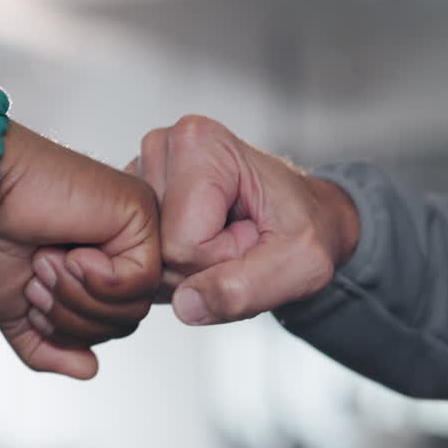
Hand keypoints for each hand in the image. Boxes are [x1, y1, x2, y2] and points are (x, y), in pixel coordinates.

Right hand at [0, 122, 160, 379]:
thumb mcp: (17, 311)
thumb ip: (48, 348)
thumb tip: (90, 370)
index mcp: (101, 267)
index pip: (111, 326)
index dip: (67, 327)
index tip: (34, 291)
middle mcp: (123, 247)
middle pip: (125, 322)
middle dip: (71, 314)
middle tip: (40, 274)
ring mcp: (136, 230)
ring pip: (133, 306)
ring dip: (77, 295)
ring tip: (49, 259)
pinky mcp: (140, 215)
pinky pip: (138, 280)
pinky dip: (96, 277)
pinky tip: (72, 250)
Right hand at [134, 115, 358, 323]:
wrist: (309, 218)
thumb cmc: (309, 228)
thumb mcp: (300, 264)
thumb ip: (245, 288)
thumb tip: (185, 304)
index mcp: (199, 143)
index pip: (182, 245)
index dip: (220, 258)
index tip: (251, 236)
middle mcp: (162, 146)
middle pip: (158, 250)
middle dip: (201, 265)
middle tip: (239, 240)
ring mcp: (144, 172)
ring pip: (148, 256)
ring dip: (189, 266)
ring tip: (224, 238)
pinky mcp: (138, 199)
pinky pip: (144, 256)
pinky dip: (176, 264)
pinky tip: (203, 242)